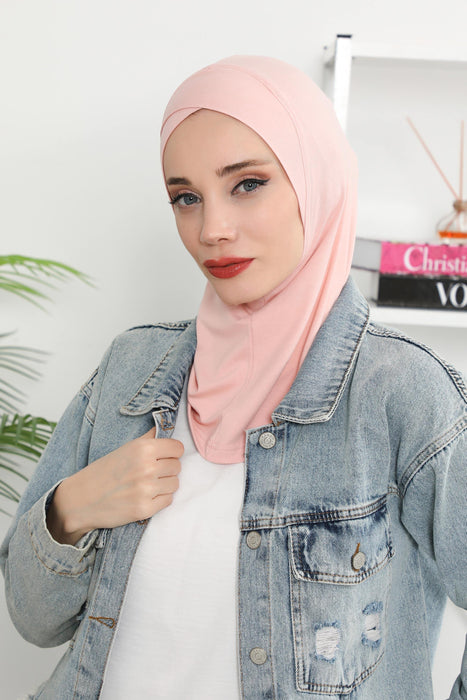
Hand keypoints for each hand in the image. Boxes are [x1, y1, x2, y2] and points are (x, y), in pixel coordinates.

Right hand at [46, 427, 183, 544]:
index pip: (178, 448)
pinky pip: (168, 500)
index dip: (171, 452)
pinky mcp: (145, 509)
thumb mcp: (125, 448)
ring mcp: (147, 490)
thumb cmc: (102, 472)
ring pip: (175, 484)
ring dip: (164, 484)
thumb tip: (166, 428)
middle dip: (167, 469)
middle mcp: (147, 468)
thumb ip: (148, 439)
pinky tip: (144, 496)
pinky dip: (160, 499)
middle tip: (150, 472)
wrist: (80, 500)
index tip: (163, 456)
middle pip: (177, 466)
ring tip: (146, 484)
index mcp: (143, 449)